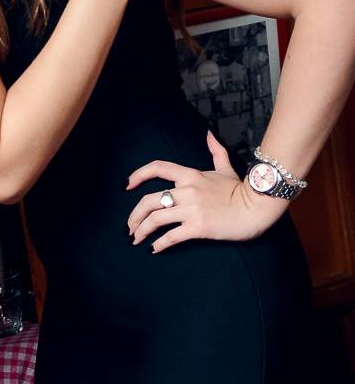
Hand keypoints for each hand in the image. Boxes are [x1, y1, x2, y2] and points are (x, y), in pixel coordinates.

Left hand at [126, 130, 280, 251]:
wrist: (257, 208)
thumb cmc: (240, 190)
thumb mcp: (226, 168)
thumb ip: (216, 151)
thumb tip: (209, 134)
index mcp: (190, 175)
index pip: (157, 168)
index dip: (138, 175)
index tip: (126, 185)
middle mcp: (187, 191)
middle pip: (148, 200)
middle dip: (134, 216)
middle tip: (130, 227)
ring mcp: (191, 209)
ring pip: (155, 219)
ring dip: (141, 231)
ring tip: (136, 239)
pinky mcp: (198, 227)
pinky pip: (170, 236)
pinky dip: (158, 244)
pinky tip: (153, 249)